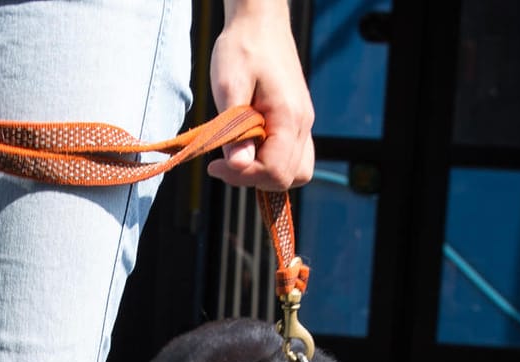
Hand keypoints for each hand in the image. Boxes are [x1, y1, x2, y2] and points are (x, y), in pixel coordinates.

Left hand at [206, 0, 314, 190]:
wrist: (260, 23)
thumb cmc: (243, 47)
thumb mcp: (230, 86)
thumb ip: (234, 129)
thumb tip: (238, 165)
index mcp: (289, 117)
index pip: (275, 171)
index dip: (243, 176)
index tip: (215, 164)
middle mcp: (303, 124)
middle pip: (289, 177)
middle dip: (255, 179)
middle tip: (226, 163)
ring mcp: (303, 124)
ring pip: (296, 171)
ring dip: (266, 174)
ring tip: (239, 158)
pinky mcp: (296, 121)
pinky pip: (293, 156)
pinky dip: (272, 161)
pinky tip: (249, 148)